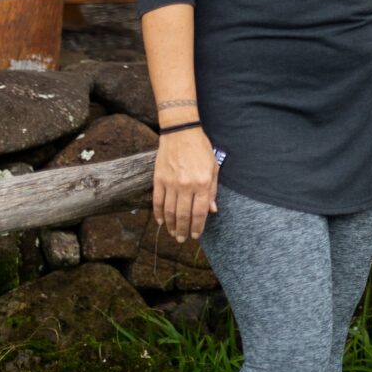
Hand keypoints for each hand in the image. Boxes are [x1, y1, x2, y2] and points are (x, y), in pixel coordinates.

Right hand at [152, 127, 218, 243]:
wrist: (181, 132)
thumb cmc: (200, 149)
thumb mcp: (213, 168)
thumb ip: (212, 190)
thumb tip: (212, 210)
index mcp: (201, 183)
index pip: (200, 211)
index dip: (198, 226)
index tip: (195, 235)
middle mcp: (186, 185)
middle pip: (183, 214)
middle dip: (183, 229)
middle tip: (182, 239)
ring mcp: (170, 183)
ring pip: (169, 210)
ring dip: (170, 225)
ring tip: (172, 233)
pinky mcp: (158, 179)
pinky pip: (157, 200)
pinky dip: (158, 213)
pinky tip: (160, 221)